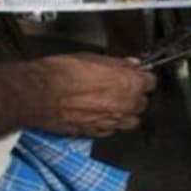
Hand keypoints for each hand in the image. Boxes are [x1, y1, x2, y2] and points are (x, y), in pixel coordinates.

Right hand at [32, 54, 156, 136]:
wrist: (39, 93)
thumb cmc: (62, 73)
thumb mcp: (94, 58)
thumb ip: (118, 64)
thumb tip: (130, 64)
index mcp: (130, 84)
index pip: (151, 82)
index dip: (142, 77)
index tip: (137, 76)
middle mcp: (126, 105)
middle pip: (142, 103)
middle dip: (134, 96)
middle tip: (121, 88)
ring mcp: (112, 122)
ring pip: (130, 121)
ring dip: (125, 113)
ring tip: (111, 104)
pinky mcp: (95, 133)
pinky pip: (110, 130)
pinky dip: (107, 123)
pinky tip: (96, 114)